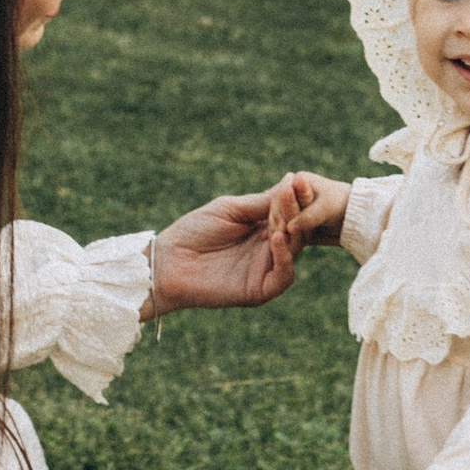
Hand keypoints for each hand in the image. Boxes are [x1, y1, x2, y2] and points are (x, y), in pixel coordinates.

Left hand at [148, 191, 296, 314]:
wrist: (169, 261)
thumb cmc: (194, 231)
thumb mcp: (230, 209)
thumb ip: (261, 202)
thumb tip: (291, 180)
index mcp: (262, 228)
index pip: (289, 212)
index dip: (296, 197)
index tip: (300, 179)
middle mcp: (268, 249)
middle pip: (296, 229)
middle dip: (297, 210)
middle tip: (298, 191)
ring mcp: (265, 269)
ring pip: (293, 250)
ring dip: (293, 230)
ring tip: (284, 212)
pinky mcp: (260, 290)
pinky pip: (283, 276)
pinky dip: (285, 257)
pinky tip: (276, 236)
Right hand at [266, 168, 349, 247]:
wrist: (355, 216)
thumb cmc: (341, 205)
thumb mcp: (325, 209)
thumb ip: (307, 217)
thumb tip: (289, 228)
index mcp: (298, 180)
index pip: (280, 196)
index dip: (278, 211)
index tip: (282, 227)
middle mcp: (292, 191)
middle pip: (277, 208)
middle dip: (277, 222)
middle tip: (279, 238)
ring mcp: (293, 206)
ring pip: (279, 219)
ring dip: (278, 231)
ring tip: (279, 246)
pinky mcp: (296, 220)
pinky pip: (285, 228)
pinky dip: (283, 237)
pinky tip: (281, 247)